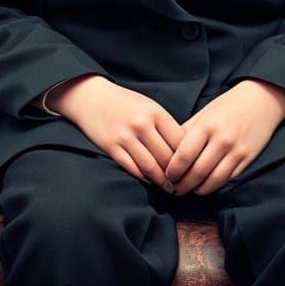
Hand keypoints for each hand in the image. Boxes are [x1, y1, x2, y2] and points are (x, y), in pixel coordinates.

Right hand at [48, 74, 184, 191]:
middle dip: (177, 174)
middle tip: (184, 184)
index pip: (180, 141)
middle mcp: (142, 124)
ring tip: (169, 188)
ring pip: (151, 167)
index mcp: (155, 112)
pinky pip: (133, 169)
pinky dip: (144, 178)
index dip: (188, 157)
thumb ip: (164, 125)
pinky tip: (150, 182)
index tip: (192, 167)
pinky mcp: (112, 147)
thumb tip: (183, 149)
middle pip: (167, 157)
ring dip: (162, 181)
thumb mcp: (149, 106)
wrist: (92, 97)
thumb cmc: (125, 102)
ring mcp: (126, 137)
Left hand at [165, 79, 284, 196]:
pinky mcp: (247, 159)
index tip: (166, 176)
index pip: (183, 156)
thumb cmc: (228, 105)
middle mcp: (222, 140)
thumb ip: (186, 131)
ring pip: (212, 181)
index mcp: (207, 126)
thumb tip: (167, 152)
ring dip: (197, 190)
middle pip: (196, 173)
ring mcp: (236, 151)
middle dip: (181, 185)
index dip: (172, 171)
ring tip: (188, 190)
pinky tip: (205, 186)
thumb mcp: (204, 113)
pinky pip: (227, 180)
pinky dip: (213, 186)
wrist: (262, 99)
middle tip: (173, 189)